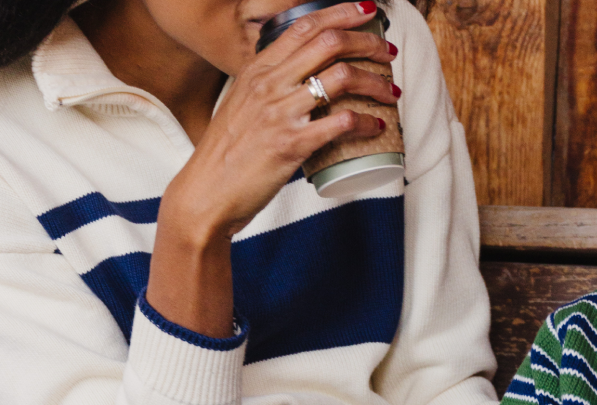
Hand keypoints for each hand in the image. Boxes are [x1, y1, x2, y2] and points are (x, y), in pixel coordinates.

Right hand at [147, 3, 397, 335]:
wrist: (206, 194)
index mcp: (258, 70)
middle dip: (367, 41)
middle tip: (388, 52)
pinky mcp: (291, 146)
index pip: (305, 25)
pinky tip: (376, 126)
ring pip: (341, 77)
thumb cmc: (225, 157)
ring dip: (374, 81)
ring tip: (391, 90)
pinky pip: (340, 123)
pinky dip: (365, 122)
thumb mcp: (241, 106)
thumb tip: (298, 82)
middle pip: (329, 43)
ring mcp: (280, 113)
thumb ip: (267, 88)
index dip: (341, 12)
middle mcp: (269, 84)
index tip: (366, 9)